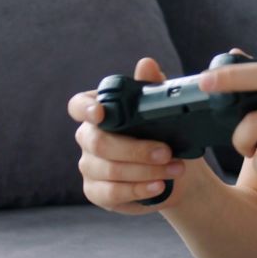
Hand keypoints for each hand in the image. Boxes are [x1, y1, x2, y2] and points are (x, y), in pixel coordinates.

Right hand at [68, 57, 187, 214]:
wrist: (178, 173)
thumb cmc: (166, 136)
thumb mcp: (164, 111)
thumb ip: (152, 88)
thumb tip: (146, 64)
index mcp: (99, 112)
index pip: (78, 106)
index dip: (85, 109)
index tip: (100, 113)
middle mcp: (88, 138)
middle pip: (98, 143)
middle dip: (135, 149)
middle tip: (166, 151)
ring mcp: (89, 166)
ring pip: (109, 170)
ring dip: (145, 170)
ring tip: (175, 168)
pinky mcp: (96, 192)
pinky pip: (112, 193)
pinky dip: (138, 190)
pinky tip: (158, 186)